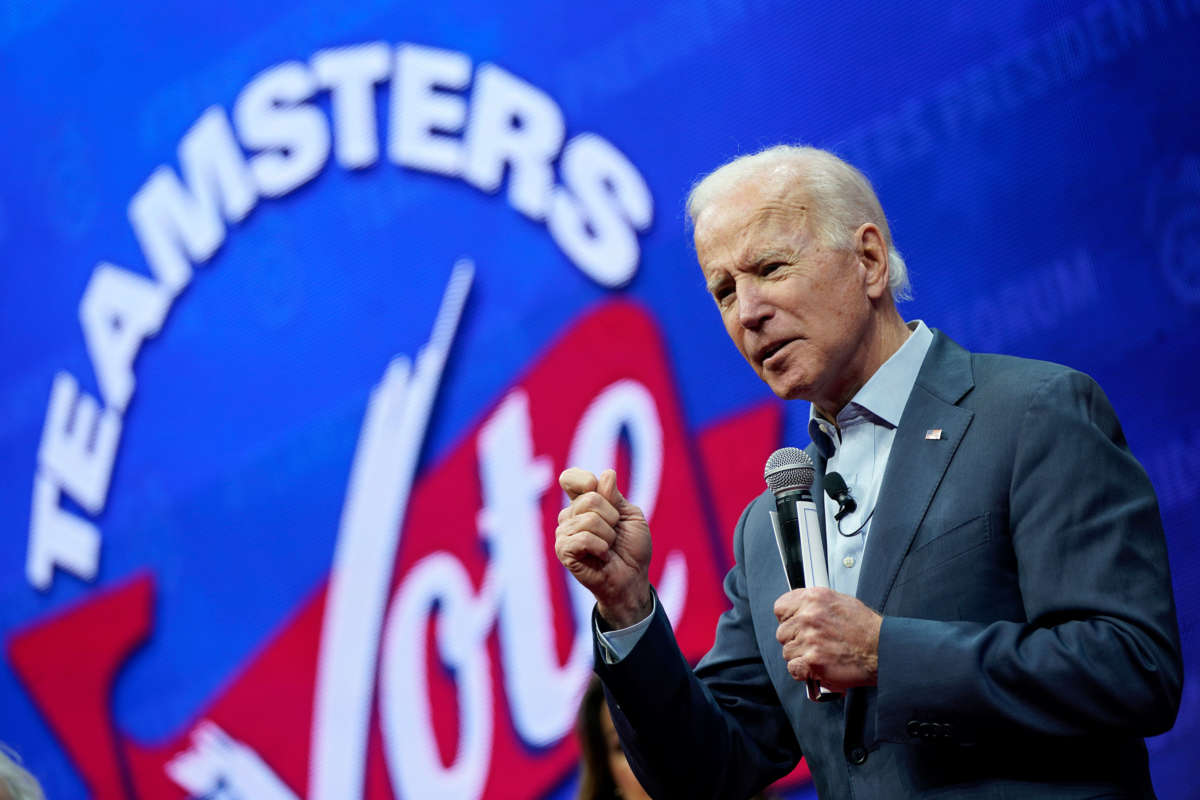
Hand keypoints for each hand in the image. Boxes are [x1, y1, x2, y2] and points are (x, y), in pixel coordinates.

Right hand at [555, 468, 652, 627]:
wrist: (633, 578)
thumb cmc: (632, 548)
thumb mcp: (630, 516)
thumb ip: (616, 496)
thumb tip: (606, 474)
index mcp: (583, 503)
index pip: (570, 478)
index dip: (585, 480)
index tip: (601, 493)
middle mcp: (570, 516)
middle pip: (589, 497)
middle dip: (612, 516)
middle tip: (614, 534)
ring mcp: (564, 533)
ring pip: (589, 519)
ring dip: (608, 535)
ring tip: (608, 548)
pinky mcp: (563, 551)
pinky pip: (582, 538)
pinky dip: (601, 547)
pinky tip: (602, 556)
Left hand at [773, 587, 881, 691]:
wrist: (883, 650)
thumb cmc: (866, 628)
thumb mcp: (841, 601)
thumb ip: (816, 605)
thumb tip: (799, 611)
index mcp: (814, 598)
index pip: (780, 608)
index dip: (787, 620)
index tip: (794, 626)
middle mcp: (809, 616)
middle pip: (782, 633)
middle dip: (795, 641)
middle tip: (813, 644)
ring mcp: (810, 639)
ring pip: (788, 652)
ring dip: (801, 657)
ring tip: (820, 656)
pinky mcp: (813, 661)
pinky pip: (793, 669)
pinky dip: (804, 672)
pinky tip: (817, 667)